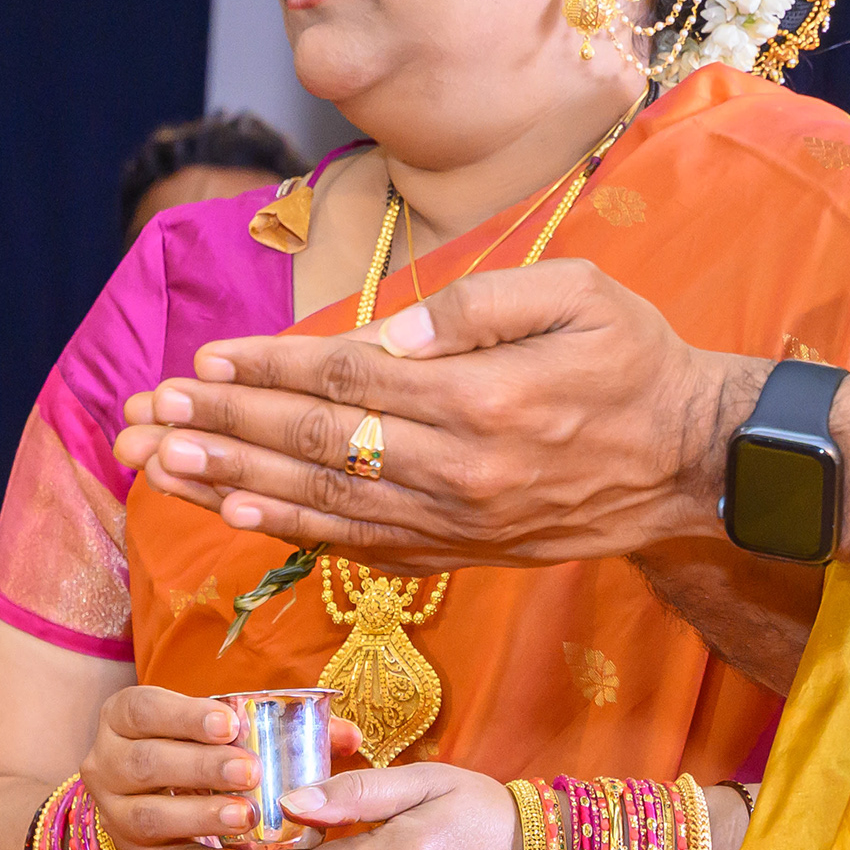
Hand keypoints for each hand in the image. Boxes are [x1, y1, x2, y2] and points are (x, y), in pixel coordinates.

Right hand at [75, 684, 269, 849]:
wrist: (154, 802)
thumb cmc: (182, 745)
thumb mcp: (189, 726)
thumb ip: (218, 725)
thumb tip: (256, 728)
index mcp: (118, 721)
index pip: (142, 710)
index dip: (186, 716)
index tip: (230, 725)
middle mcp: (106, 767)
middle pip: (146, 763)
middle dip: (201, 767)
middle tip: (249, 772)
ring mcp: (116, 817)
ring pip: (151, 818)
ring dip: (202, 817)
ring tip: (245, 815)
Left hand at [115, 260, 763, 573]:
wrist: (700, 461)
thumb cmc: (640, 360)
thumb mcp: (580, 296)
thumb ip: (478, 306)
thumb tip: (382, 335)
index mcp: (486, 398)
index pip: (349, 381)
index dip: (268, 369)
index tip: (203, 356)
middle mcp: (462, 471)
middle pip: (319, 447)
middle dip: (226, 426)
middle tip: (149, 412)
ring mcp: (461, 523)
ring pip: (326, 502)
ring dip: (235, 481)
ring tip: (162, 463)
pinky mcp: (467, 553)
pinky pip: (364, 546)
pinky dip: (294, 531)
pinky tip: (237, 515)